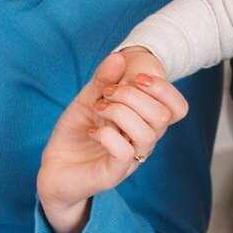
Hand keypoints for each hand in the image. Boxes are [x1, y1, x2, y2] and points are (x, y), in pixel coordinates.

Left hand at [37, 51, 190, 232]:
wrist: (54, 168)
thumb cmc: (76, 134)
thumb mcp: (88, 99)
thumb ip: (103, 80)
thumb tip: (118, 58)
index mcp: (144, 122)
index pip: (178, 108)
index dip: (164, 89)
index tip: (136, 77)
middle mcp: (143, 141)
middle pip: (162, 116)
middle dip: (132, 95)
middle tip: (107, 93)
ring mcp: (131, 160)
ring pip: (147, 134)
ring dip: (120, 113)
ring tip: (99, 109)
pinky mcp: (113, 174)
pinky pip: (125, 152)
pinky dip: (107, 134)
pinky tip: (93, 131)